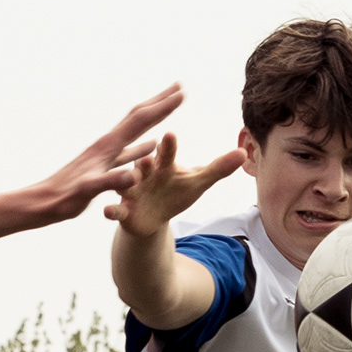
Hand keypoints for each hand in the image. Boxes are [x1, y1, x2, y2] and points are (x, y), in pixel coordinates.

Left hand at [34, 87, 188, 222]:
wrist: (42, 203)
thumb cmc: (63, 199)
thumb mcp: (87, 190)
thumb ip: (110, 181)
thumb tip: (134, 175)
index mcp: (107, 146)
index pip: (140, 120)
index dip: (162, 107)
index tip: (182, 93)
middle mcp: (107, 144)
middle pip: (138, 116)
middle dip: (160, 101)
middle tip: (179, 86)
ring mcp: (105, 154)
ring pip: (135, 130)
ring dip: (154, 118)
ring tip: (167, 108)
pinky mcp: (103, 166)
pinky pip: (129, 150)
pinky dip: (143, 144)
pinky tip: (151, 145)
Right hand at [103, 130, 244, 236]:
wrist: (152, 216)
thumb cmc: (175, 193)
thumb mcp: (197, 182)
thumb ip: (218, 168)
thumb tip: (244, 153)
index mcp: (162, 165)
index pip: (166, 153)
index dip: (168, 146)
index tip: (170, 134)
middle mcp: (143, 174)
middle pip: (144, 167)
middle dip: (145, 163)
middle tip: (148, 157)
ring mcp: (130, 191)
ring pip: (125, 185)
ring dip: (125, 182)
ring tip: (130, 180)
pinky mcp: (122, 210)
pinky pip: (114, 210)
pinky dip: (111, 210)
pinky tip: (107, 211)